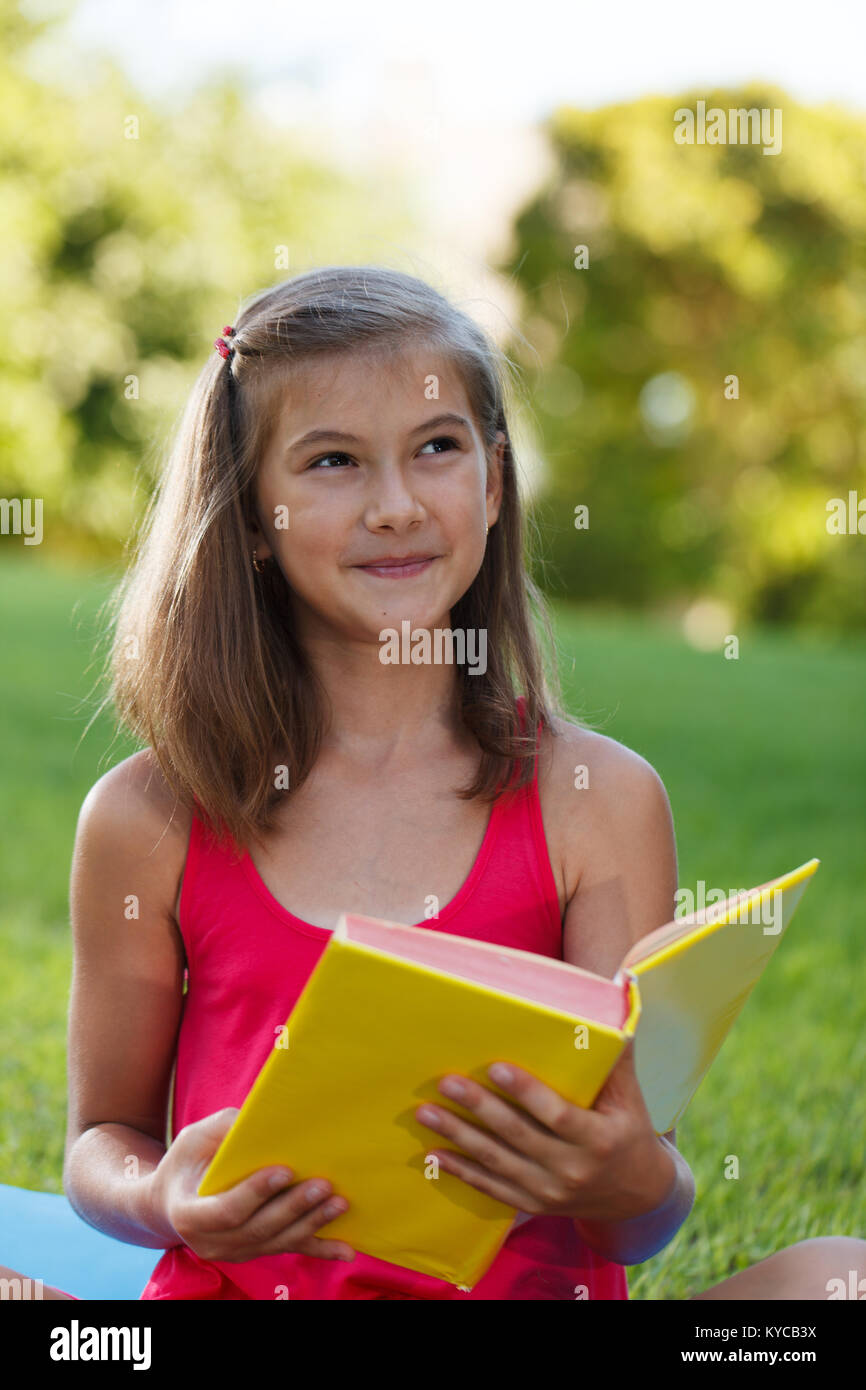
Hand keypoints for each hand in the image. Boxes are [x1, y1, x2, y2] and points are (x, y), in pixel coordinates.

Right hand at [149, 1107, 355, 1263]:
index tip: (285, 1170)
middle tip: (323, 1185)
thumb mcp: (194, 1138)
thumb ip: (225, 1129)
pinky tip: (347, 1251)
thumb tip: (265, 1117)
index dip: (256, 1193)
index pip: (226, 1211)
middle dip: (294, 1207)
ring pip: (278, 1241)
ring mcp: (235, 1252)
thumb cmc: (187, 1162)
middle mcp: (211, 1242)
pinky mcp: (255, 1251)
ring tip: (339, 1203)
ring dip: (312, 1223)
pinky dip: (321, 1249)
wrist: (172, 1203)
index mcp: (190, 1214)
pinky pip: (290, 1250)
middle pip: (259, 1229)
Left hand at [415, 1038, 674, 1223]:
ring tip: (425, 1113)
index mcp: (598, 1139)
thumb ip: (616, 1055)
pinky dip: (461, 1171)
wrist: (636, 1196)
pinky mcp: (533, 1204)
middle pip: (518, 1137)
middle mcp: (572, 1170)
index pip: (557, 1115)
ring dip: (458, 1137)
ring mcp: (549, 1192)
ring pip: (497, 1162)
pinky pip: (491, 1188)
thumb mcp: (630, 1097)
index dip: (526, 1092)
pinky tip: (434, 1153)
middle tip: (446, 1082)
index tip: (496, 1067)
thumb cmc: (629, 1132)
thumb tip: (619, 997)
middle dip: (479, 1108)